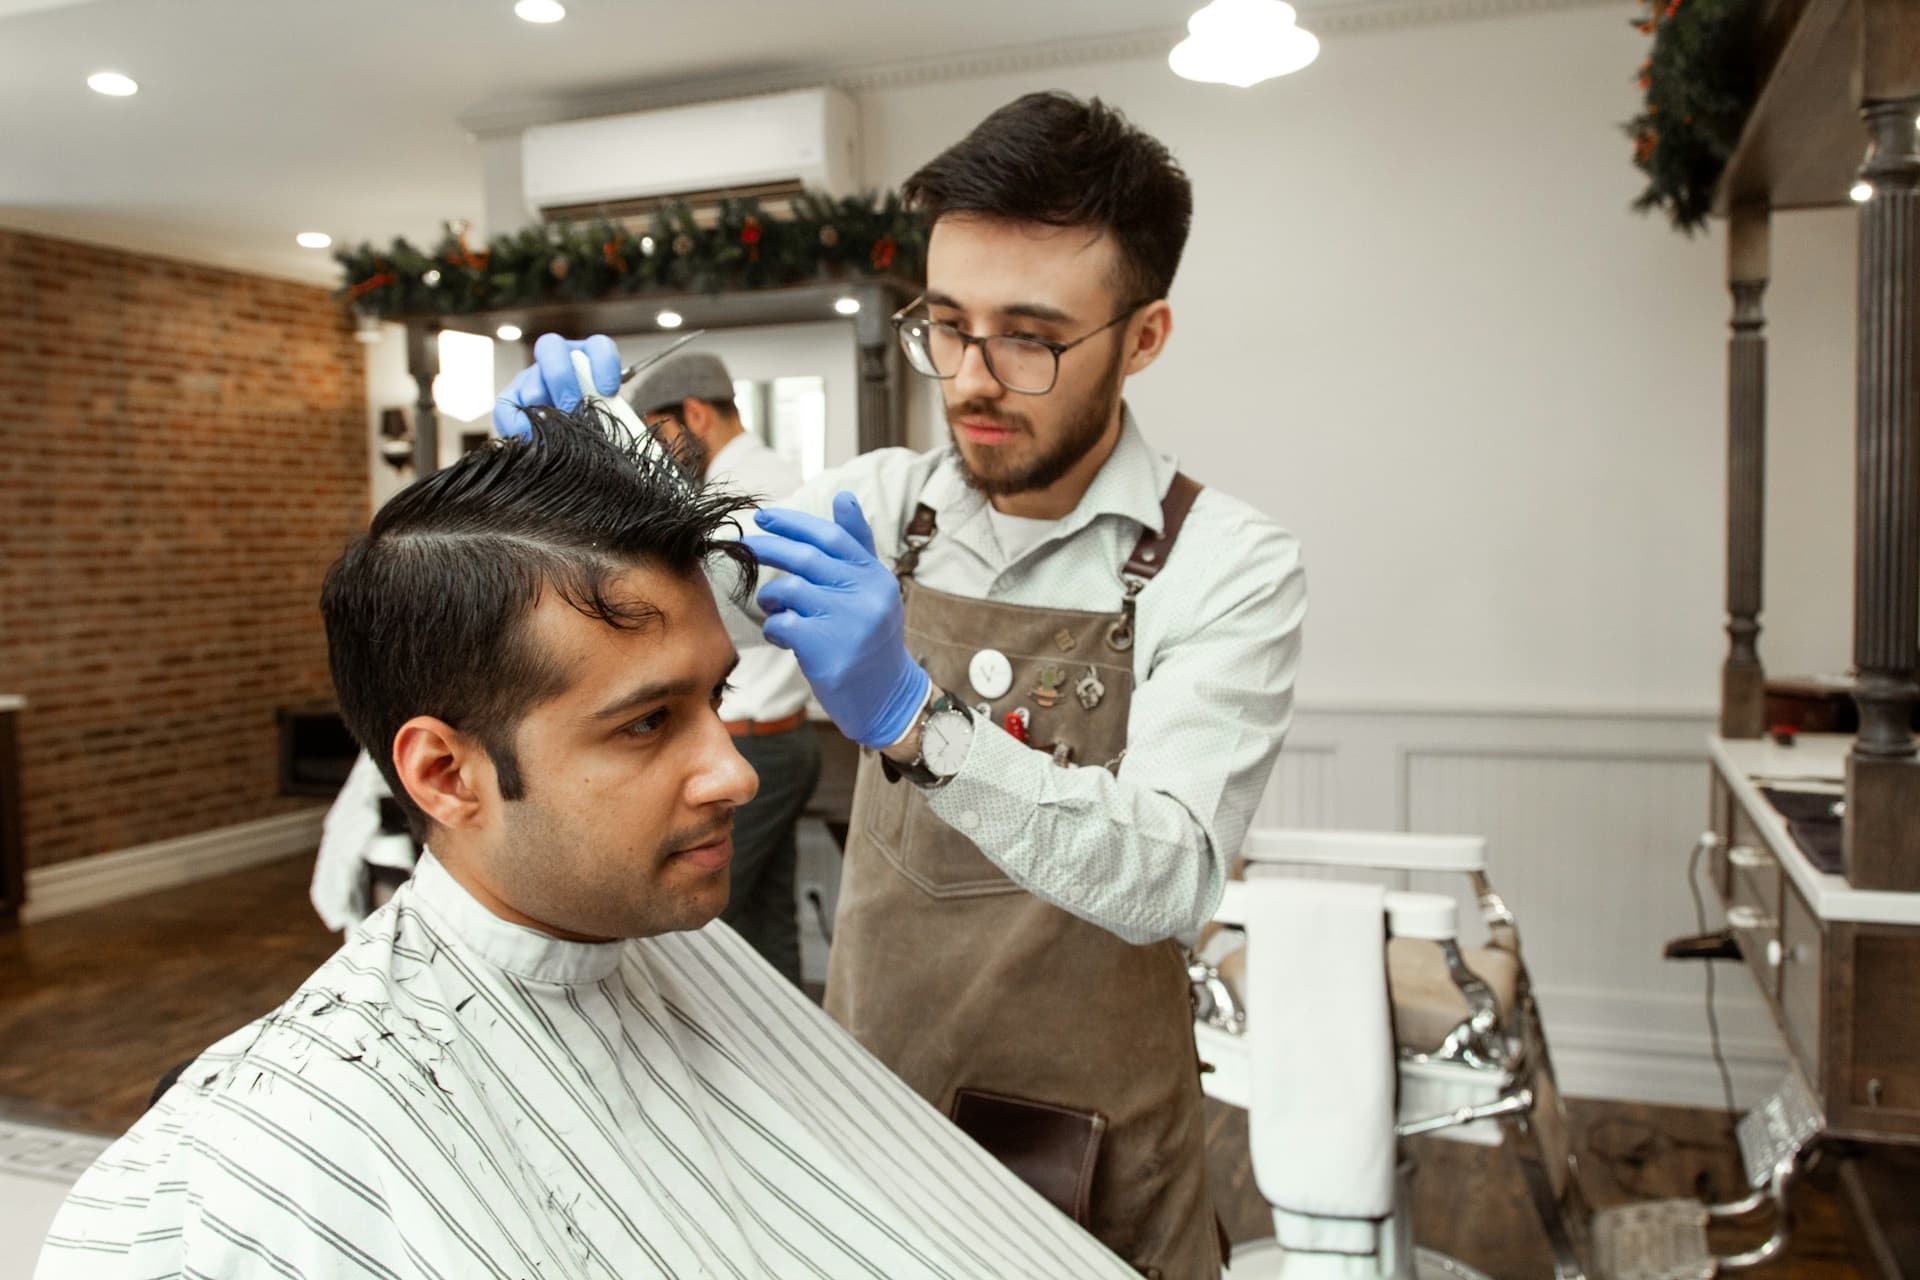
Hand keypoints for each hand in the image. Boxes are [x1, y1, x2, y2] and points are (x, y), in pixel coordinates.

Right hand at [492, 333, 621, 438]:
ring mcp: (532, 378)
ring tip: (554, 432)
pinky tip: (530, 437)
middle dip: (563, 381)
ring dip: (543, 408)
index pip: (598, 347)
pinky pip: (506, 406)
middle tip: (573, 410)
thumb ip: (610, 413)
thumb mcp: (609, 416)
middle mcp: (558, 361)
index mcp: (589, 358)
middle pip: (552, 348)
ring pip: (530, 381)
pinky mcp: (511, 399)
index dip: (603, 364)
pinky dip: (516, 423)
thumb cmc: (597, 424)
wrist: (575, 441)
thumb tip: (610, 428)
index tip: (608, 390)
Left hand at [743, 493, 930, 749]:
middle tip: (744, 545)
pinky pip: (783, 625)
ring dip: (772, 598)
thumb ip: (857, 546)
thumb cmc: (871, 638)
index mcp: (875, 576)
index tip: (764, 516)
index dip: (795, 524)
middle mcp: (866, 595)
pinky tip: (782, 636)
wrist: (887, 697)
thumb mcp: (873, 588)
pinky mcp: (828, 651)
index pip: (831, 538)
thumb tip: (844, 496)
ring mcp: (848, 623)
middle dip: (769, 548)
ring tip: (775, 609)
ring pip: (790, 591)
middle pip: (807, 559)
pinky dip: (774, 627)